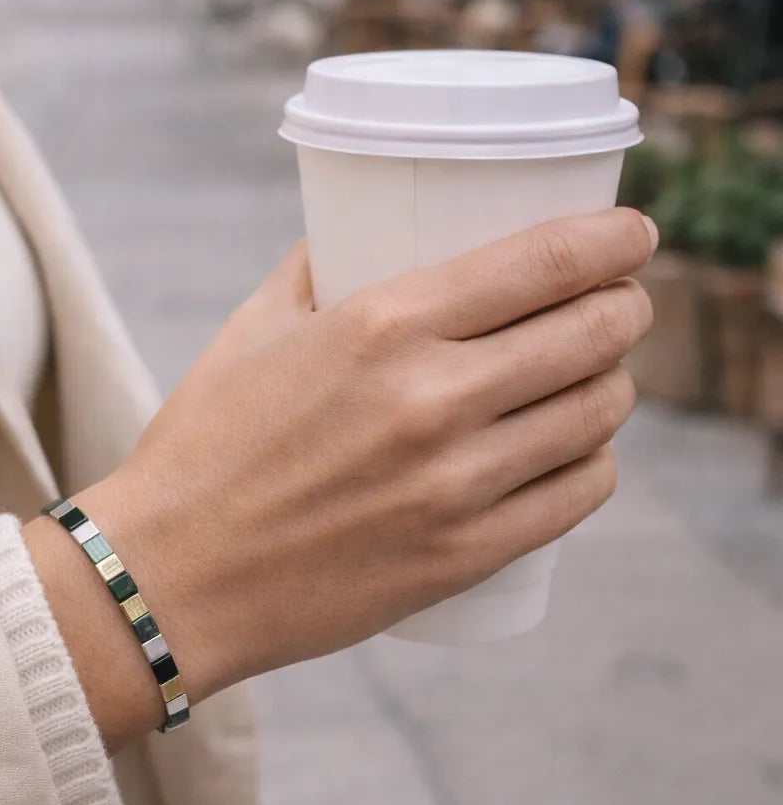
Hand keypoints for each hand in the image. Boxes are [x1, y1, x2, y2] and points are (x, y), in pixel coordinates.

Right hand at [80, 208, 654, 716]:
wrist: (168, 578)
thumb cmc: (204, 446)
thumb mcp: (253, 330)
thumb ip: (316, 268)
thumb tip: (363, 226)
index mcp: (381, 325)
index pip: (545, 262)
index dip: (615, 241)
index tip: (635, 235)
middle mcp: (431, 399)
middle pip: (590, 334)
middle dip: (626, 308)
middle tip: (621, 304)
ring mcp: (454, 485)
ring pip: (596, 416)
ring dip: (615, 385)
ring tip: (599, 377)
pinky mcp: (461, 557)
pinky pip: (575, 499)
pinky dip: (595, 466)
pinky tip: (582, 453)